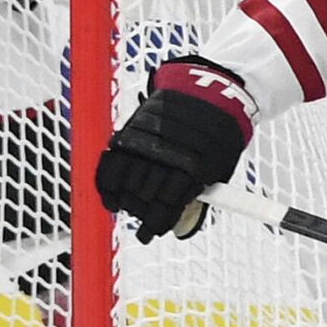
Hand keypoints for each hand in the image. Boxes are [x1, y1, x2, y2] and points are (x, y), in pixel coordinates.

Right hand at [94, 58, 255, 242]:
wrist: (207, 92)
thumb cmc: (217, 136)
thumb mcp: (219, 165)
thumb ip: (200, 193)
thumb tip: (183, 227)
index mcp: (193, 165)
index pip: (168, 204)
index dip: (158, 223)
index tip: (151, 234)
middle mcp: (166, 154)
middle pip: (144, 197)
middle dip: (143, 214)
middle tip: (144, 224)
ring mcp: (145, 142)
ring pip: (126, 184)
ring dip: (126, 202)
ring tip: (129, 210)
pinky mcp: (129, 132)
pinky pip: (109, 165)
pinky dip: (106, 185)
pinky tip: (111, 200)